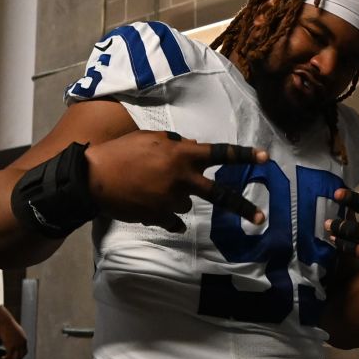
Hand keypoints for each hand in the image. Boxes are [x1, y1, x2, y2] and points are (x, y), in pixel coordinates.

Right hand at [0, 308, 27, 358]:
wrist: (5, 322)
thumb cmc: (9, 325)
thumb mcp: (16, 331)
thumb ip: (17, 336)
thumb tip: (13, 338)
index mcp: (24, 340)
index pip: (25, 352)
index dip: (20, 357)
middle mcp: (22, 344)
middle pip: (21, 356)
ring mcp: (17, 345)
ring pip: (15, 358)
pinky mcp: (10, 346)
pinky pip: (9, 356)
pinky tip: (1, 358)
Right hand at [84, 130, 268, 232]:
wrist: (93, 179)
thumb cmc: (121, 152)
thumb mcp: (151, 138)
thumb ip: (176, 144)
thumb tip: (193, 148)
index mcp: (182, 155)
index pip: (220, 154)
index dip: (244, 155)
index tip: (265, 158)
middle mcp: (182, 179)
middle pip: (219, 195)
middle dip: (242, 207)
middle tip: (260, 219)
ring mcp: (171, 201)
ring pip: (187, 202)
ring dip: (177, 196)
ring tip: (151, 187)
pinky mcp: (159, 217)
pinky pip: (173, 219)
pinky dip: (166, 213)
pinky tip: (150, 203)